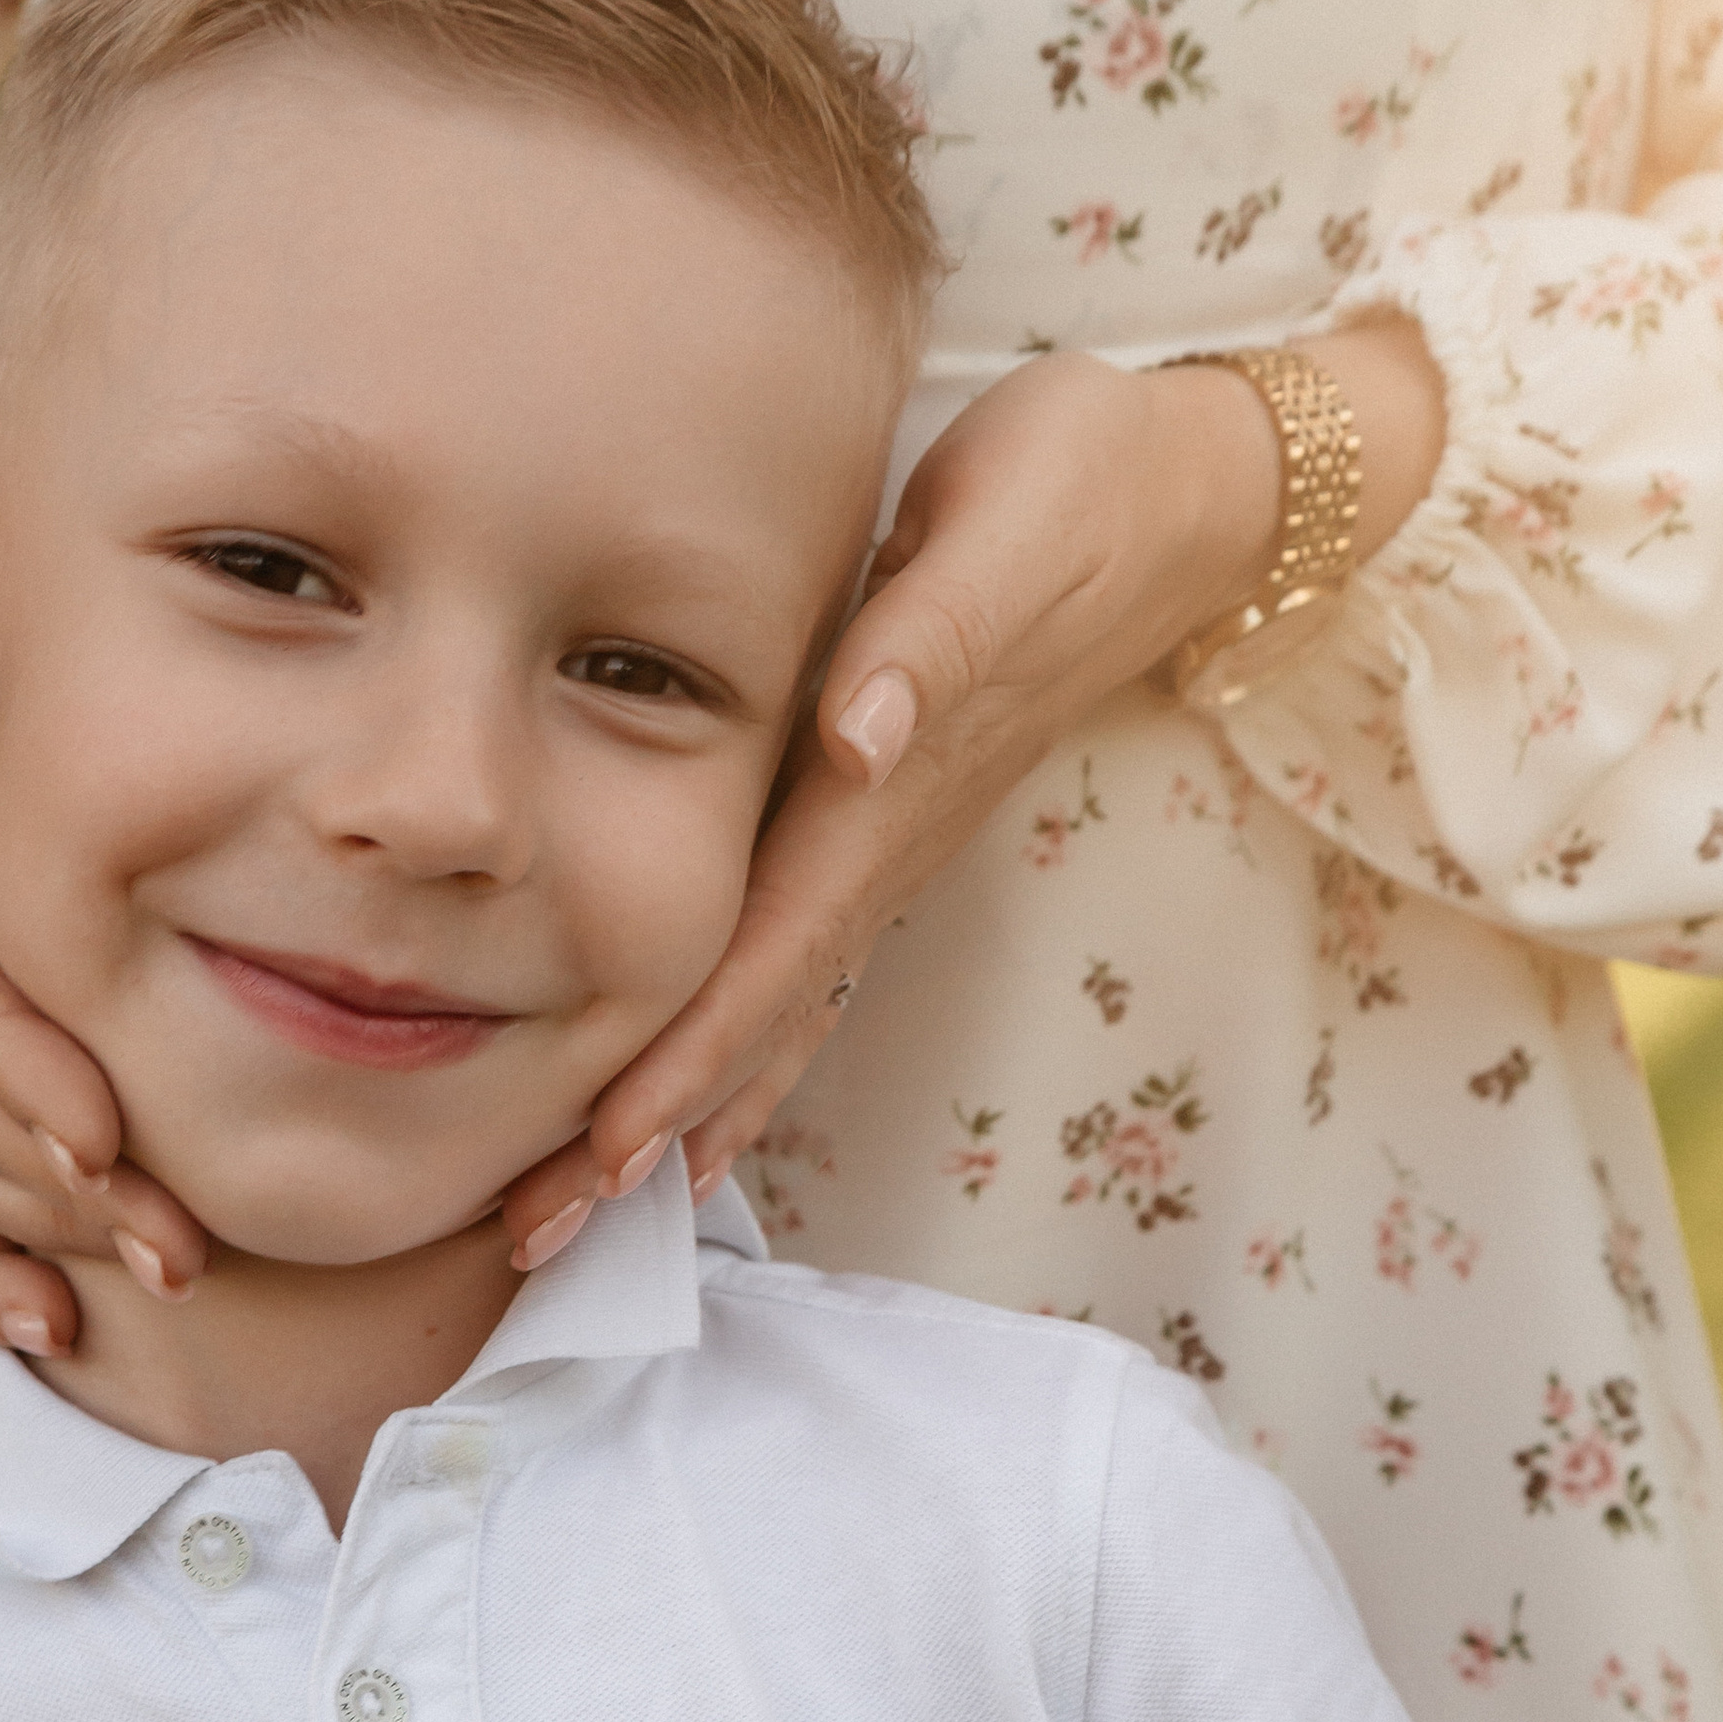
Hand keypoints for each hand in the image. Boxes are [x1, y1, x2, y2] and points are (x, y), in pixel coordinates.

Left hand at [497, 320, 1442, 1266]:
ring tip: (584, 1211)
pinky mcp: (885, 821)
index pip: (778, 949)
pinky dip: (739, 1048)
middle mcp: (889, 843)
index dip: (694, 1052)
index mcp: (894, 787)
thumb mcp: (1012, 529)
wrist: (1180, 491)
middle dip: (656, 1132)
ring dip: (689, 1117)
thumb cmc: (1082, 485)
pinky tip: (687, 1107)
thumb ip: (937, 635)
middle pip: (763, 1020)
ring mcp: (892, 846)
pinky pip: (802, 965)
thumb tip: (860, 734)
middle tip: (541, 1236)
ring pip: (781, 1012)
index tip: (607, 1146)